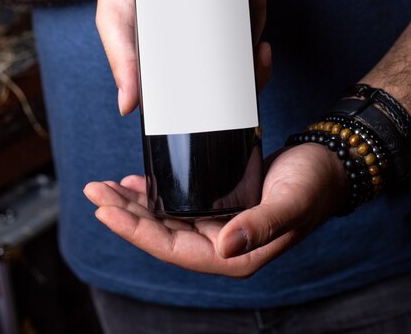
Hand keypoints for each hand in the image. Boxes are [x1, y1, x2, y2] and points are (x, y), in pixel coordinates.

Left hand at [84, 143, 348, 277]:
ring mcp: (219, 226)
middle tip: (95, 191)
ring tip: (107, 187)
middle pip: (161, 234)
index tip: (105, 210)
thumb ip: (260, 226)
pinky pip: (178, 204)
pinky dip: (155, 193)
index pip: (172, 249)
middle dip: (125, 214)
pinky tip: (137, 183)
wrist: (327, 167)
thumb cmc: (312, 187)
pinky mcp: (219, 205)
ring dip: (134, 204)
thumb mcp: (289, 204)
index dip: (135, 231)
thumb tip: (223, 247)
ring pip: (165, 218)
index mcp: (234, 255)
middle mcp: (222, 245)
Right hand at [95, 0, 270, 114]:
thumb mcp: (114, 27)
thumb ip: (122, 63)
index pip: (227, 79)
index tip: (261, 52)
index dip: (252, 74)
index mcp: (186, 60)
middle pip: (244, 41)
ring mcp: (209, 13)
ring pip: (246, 12)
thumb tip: (127, 107)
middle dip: (258, 19)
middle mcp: (202, 40)